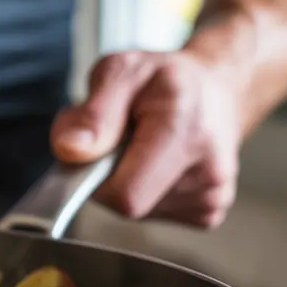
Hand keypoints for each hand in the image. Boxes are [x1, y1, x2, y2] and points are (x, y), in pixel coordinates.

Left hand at [50, 49, 240, 226]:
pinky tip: (158, 163)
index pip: (124, 194)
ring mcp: (212, 198)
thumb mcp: (120, 72)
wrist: (217, 90)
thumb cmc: (165, 79)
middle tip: (119, 138)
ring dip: (126, 181)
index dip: (93, 178)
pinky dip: (145, 191)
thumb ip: (93, 113)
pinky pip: (154, 214)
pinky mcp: (208, 213)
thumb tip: (69, 150)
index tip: (92, 149)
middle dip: (107, 176)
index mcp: (185, 132)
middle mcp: (208, 172)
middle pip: (127, 204)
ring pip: (137, 211)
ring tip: (142, 146)